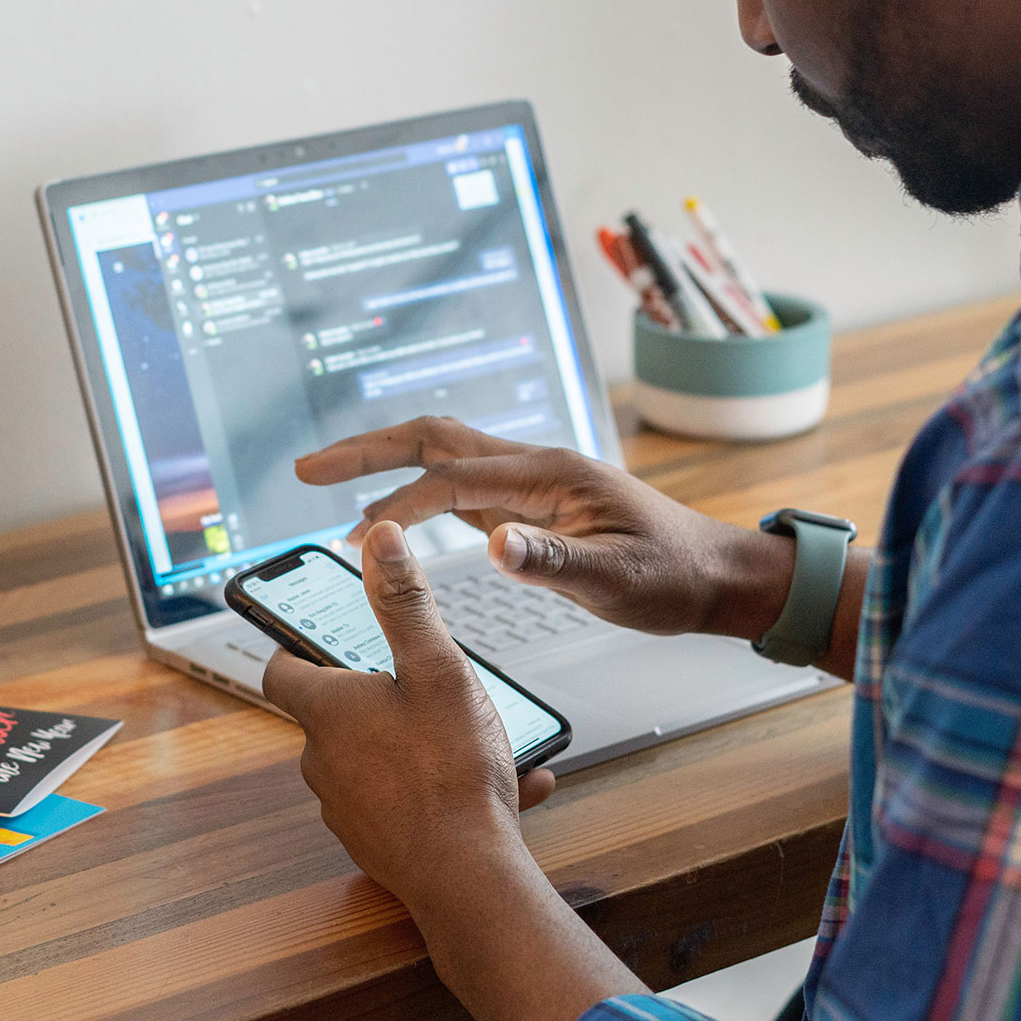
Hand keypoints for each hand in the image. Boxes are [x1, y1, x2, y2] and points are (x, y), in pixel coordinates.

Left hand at [262, 519, 555, 909]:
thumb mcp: (437, 668)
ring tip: (481, 738)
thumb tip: (380, 539)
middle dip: (378, 695)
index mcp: (328, 711)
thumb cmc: (450, 771)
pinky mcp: (376, 843)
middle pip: (335, 714)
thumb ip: (406, 602)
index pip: (282, 670)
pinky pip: (406, 800)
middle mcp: (323, 761)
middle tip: (426, 681)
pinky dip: (441, 786)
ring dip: (419, 742)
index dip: (295, 646)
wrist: (467, 876)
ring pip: (376, 758)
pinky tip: (503, 785)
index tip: (315, 633)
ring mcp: (346, 808)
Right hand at [295, 416, 793, 639]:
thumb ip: (557, 564)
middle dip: (368, 450)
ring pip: (445, 456)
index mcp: (550, 475)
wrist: (714, 575)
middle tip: (306, 469)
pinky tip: (392, 515)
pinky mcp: (533, 508)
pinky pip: (462, 487)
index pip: (453, 476)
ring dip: (386, 465)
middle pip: (435, 439)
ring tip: (328, 483)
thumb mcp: (619, 581)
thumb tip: (495, 548)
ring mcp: (532, 485)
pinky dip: (417, 492)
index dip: (396, 498)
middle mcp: (535, 468)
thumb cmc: (674, 576)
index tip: (349, 525)